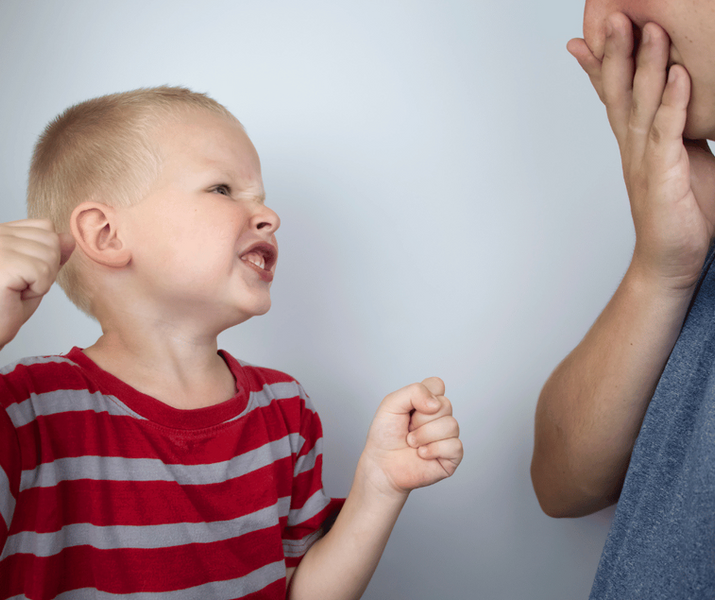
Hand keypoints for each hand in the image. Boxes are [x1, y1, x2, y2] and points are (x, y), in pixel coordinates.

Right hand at [0, 219, 74, 348]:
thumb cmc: (5, 306)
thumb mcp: (34, 275)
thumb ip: (51, 255)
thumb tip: (69, 238)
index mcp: (3, 232)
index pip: (45, 227)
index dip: (47, 254)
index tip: (24, 273)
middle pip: (52, 239)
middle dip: (47, 268)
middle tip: (21, 285)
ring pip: (51, 255)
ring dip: (41, 280)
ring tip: (16, 290)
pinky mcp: (5, 262)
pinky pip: (43, 271)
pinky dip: (37, 288)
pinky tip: (15, 294)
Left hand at [360, 377, 462, 498]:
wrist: (381, 464)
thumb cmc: (385, 435)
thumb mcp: (391, 404)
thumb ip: (414, 392)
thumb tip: (436, 403)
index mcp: (427, 401)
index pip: (437, 385)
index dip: (422, 396)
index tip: (409, 409)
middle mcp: (440, 417)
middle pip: (445, 405)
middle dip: (420, 419)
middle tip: (408, 429)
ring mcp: (448, 436)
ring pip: (451, 425)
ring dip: (424, 435)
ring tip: (412, 443)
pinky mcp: (452, 456)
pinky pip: (455, 446)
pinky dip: (433, 449)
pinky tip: (422, 454)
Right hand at [568, 13, 714, 290]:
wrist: (670, 261)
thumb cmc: (680, 214)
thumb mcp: (681, 160)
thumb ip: (678, 130)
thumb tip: (691, 102)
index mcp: (637, 141)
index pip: (614, 95)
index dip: (601, 64)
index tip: (591, 33)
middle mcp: (633, 146)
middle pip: (618, 91)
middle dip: (614, 51)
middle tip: (611, 14)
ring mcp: (644, 160)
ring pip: (640, 104)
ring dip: (643, 65)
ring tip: (645, 27)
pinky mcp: (662, 176)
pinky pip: (667, 132)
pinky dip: (673, 103)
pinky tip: (679, 74)